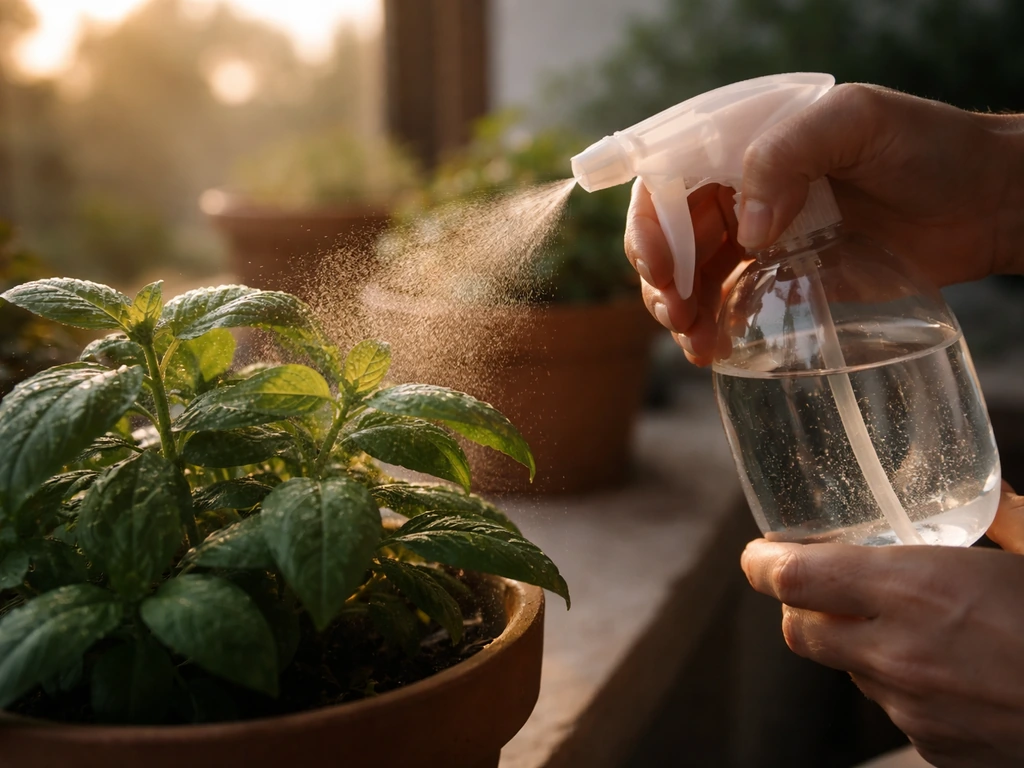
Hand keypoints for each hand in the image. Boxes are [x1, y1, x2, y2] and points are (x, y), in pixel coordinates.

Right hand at [625, 82, 1023, 364]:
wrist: (985, 201)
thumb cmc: (928, 144)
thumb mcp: (854, 121)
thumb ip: (787, 154)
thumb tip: (746, 229)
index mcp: (744, 144)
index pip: (670, 179)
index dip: (652, 223)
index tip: (660, 266)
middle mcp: (741, 190)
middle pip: (670, 234)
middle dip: (661, 277)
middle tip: (676, 312)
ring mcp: (758, 238)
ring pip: (691, 275)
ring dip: (679, 310)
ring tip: (695, 342)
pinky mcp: (780, 279)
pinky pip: (727, 303)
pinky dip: (711, 328)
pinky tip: (712, 350)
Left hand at [740, 482, 1023, 766]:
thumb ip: (1000, 515)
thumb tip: (985, 491)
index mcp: (914, 590)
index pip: (791, 578)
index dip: (762, 563)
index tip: (761, 553)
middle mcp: (898, 653)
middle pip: (796, 630)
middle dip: (798, 605)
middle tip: (823, 584)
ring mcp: (913, 707)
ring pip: (844, 671)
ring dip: (853, 645)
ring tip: (907, 624)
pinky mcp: (936, 747)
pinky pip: (891, 708)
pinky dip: (899, 683)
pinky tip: (950, 668)